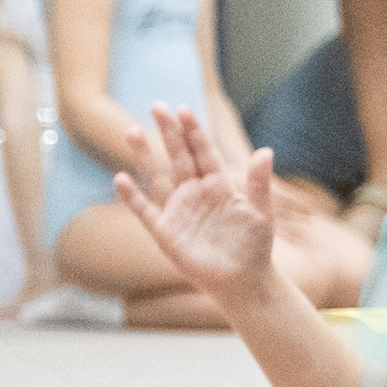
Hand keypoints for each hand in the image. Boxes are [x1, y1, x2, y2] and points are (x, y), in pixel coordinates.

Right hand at [113, 106, 279, 301]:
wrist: (243, 279)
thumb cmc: (254, 245)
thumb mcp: (260, 212)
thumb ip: (259, 183)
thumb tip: (266, 151)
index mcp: (219, 185)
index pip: (204, 152)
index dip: (194, 132)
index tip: (184, 109)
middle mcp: (195, 193)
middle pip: (178, 157)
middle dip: (169, 133)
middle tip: (157, 106)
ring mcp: (178, 210)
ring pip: (158, 176)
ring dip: (144, 155)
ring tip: (132, 130)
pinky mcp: (165, 231)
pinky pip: (144, 210)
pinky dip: (132, 197)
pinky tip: (119, 178)